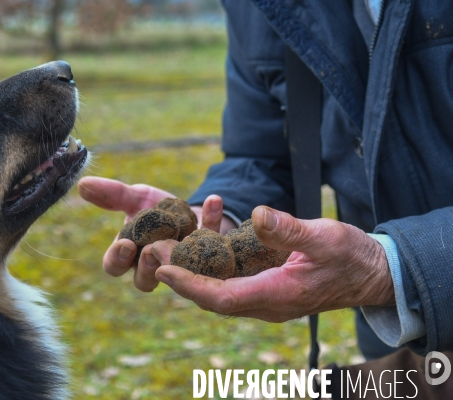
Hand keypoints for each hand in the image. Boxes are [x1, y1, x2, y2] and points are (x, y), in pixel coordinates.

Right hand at [77, 177, 236, 290]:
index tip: (125, 244)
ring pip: (175, 277)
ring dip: (174, 260)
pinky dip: (212, 220)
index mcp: (131, 256)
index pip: (114, 266)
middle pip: (143, 280)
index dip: (116, 259)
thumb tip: (82, 184)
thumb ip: (113, 194)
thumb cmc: (157, 211)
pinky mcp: (208, 256)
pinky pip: (212, 243)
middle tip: (150, 250)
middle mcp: (154, 267)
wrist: (191, 212)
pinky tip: (214, 201)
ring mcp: (182, 267)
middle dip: (145, 266)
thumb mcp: (136, 198)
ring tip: (176, 242)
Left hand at [148, 206, 394, 320]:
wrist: (370, 273)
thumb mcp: (324, 236)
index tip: (162, 270)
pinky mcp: (265, 287)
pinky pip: (231, 280)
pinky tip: (199, 241)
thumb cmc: (351, 256)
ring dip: (191, 270)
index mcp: (277, 294)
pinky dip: (211, 264)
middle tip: (152, 251)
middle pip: (212, 296)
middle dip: (181, 276)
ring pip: (218, 289)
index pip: (222, 298)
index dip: (190, 285)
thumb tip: (258, 214)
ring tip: (166, 245)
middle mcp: (265, 303)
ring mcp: (264, 297)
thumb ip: (290, 229)